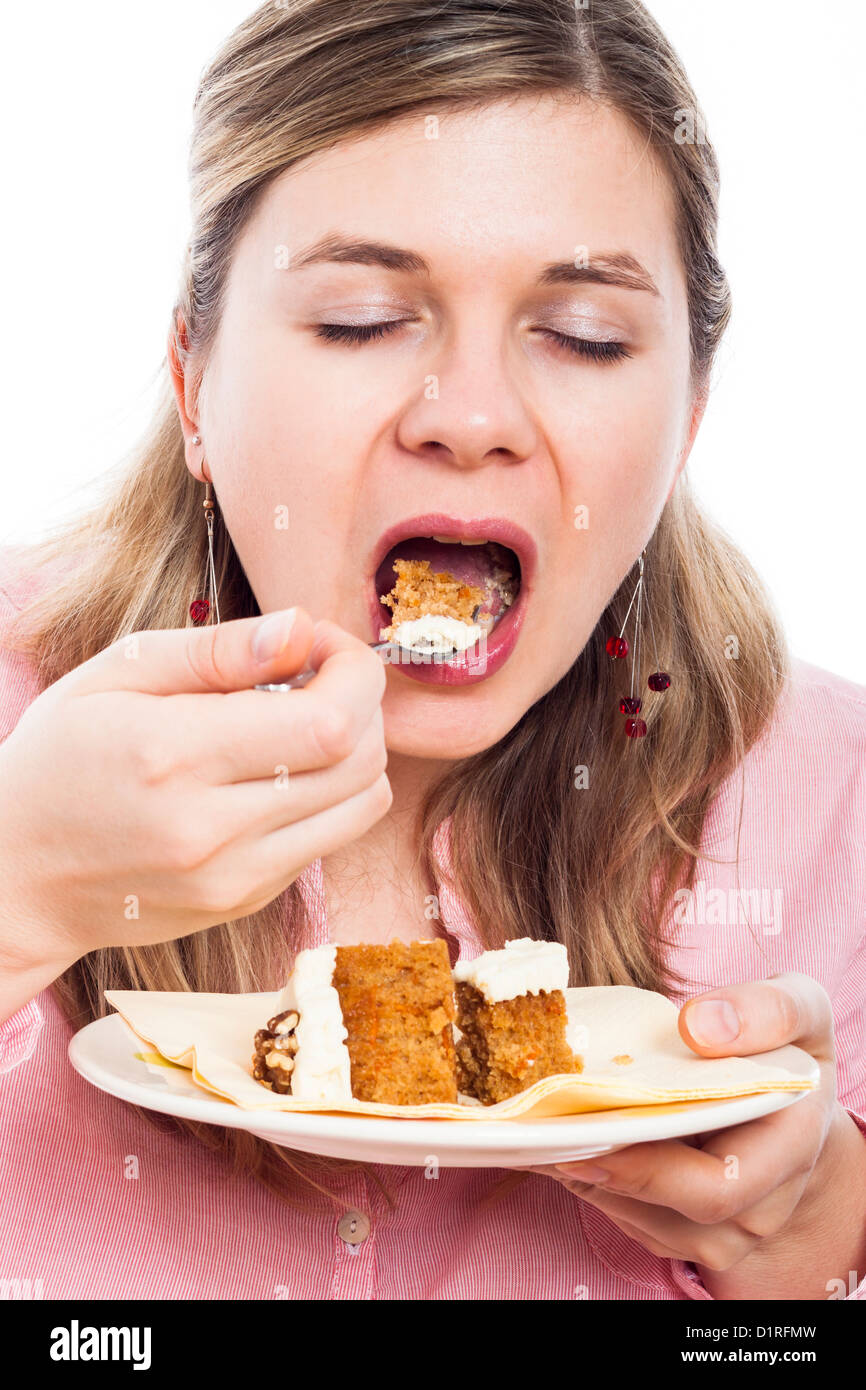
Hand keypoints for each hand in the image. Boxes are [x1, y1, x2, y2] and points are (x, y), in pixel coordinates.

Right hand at [0, 608, 390, 979]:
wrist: (16, 876)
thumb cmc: (58, 759)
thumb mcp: (115, 675)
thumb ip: (216, 651)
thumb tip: (303, 629)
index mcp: (176, 757)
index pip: (331, 720)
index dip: (352, 671)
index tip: (319, 646)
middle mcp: (214, 829)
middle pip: (361, 762)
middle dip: (362, 703)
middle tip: (313, 676)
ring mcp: (235, 877)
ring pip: (362, 805)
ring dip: (356, 751)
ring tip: (302, 723)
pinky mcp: (246, 902)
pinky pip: (330, 839)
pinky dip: (328, 795)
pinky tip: (276, 770)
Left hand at [522, 973, 865, 1295]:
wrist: (792, 1099)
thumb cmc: (784, 1045)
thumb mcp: (796, 1007)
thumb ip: (764, 1009)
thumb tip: (702, 1025)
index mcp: (793, 1146)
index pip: (720, 1184)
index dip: (649, 1169)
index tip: (594, 1127)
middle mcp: (766, 1204)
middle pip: (676, 1214)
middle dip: (608, 1174)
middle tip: (553, 1134)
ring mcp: (730, 1230)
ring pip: (647, 1224)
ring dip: (595, 1184)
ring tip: (553, 1134)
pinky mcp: (691, 1232)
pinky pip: (635, 1223)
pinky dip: (597, 1187)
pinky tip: (574, 1146)